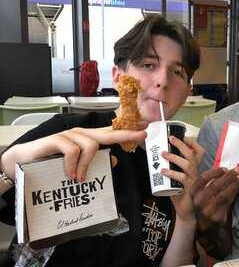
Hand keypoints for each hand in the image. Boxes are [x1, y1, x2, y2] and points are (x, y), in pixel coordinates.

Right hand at [0, 126, 146, 181]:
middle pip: (108, 133)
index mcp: (88, 139)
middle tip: (140, 136)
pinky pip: (73, 151)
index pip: (111, 133)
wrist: (23, 160)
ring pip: (91, 145)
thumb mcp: (77, 165)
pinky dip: (73, 165)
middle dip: (126, 135)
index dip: (128, 132)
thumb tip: (115, 159)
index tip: (145, 130)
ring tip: (78, 179)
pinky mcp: (57, 140)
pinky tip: (69, 174)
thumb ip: (95, 162)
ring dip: (87, 165)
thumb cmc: (52, 162)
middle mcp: (82, 134)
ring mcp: (70, 135)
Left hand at [160, 137, 203, 223]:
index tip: (182, 136)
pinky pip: (182, 178)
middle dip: (182, 144)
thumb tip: (159, 157)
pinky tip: (162, 171)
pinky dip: (172, 173)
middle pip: (192, 154)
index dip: (192, 143)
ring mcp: (194, 180)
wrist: (186, 212)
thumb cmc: (181, 194)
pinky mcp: (190, 188)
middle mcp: (197, 172)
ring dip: (175, 157)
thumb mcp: (177, 178)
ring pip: (188, 164)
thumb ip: (172, 169)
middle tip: (171, 138)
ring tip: (163, 154)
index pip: (199, 152)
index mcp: (195, 168)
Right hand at [191, 167, 238, 230]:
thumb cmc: (205, 204)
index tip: (224, 168)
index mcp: (194, 192)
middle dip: (227, 176)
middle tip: (236, 171)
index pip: (203, 178)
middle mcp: (198, 201)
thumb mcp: (202, 193)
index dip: (215, 172)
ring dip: (232, 184)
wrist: (205, 226)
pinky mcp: (216, 217)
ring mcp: (207, 210)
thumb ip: (209, 181)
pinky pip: (227, 202)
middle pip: (215, 185)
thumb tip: (224, 168)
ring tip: (238, 178)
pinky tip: (237, 188)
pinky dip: (233, 193)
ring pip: (222, 194)